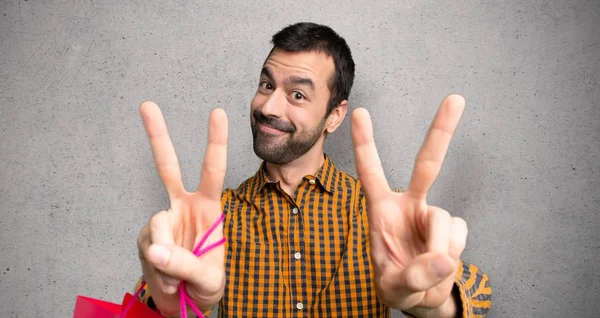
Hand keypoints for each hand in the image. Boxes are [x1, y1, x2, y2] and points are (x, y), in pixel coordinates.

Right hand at [136, 101, 227, 315]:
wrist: (186, 303)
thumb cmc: (206, 284)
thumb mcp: (208, 278)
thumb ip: (184, 265)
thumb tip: (154, 250)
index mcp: (208, 207)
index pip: (212, 170)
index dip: (215, 142)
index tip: (218, 112)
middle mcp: (183, 207)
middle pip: (168, 167)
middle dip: (158, 136)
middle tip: (147, 105)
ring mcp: (162, 221)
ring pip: (155, 226)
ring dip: (166, 256)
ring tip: (178, 278)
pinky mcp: (146, 237)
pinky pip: (148, 248)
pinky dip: (158, 268)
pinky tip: (167, 277)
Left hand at [351, 95, 467, 316]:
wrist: (422, 298)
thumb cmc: (397, 285)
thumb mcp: (393, 287)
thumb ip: (412, 276)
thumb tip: (443, 259)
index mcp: (381, 210)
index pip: (370, 172)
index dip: (366, 143)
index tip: (361, 112)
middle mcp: (409, 205)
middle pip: (427, 164)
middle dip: (441, 131)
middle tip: (455, 99)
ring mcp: (432, 215)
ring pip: (444, 219)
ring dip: (438, 249)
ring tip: (427, 269)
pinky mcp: (452, 229)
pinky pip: (458, 236)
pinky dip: (451, 256)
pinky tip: (441, 264)